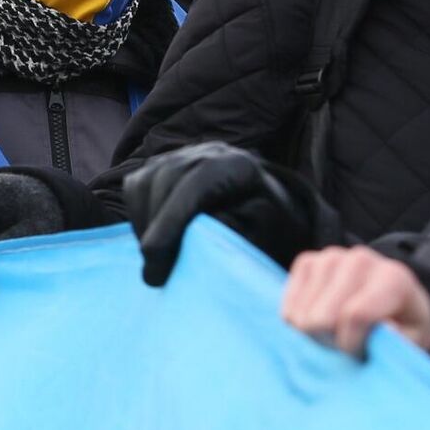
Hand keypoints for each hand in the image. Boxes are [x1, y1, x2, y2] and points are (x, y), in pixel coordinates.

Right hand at [123, 141, 330, 286]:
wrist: (263, 206)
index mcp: (242, 167)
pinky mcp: (162, 164)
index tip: (157, 261)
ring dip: (146, 225)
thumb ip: (287, 234)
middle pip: (166, 182)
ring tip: (160, 261)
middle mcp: (211, 152)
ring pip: (146, 184)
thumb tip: (292, 246)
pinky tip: (156, 239)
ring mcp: (183, 155)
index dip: (173, 221)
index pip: (198, 181)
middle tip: (158, 277)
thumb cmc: (275, 227)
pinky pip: (137, 187)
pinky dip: (139, 216)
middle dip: (155, 232)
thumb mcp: (288, 232)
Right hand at [281, 246, 429, 356]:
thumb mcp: (417, 339)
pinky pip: (288, 309)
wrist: (392, 296)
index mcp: (393, 278)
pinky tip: (320, 321)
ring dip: (314, 336)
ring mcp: (330, 257)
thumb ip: (403, 341)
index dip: (350, 345)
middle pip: (321, 318)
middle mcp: (361, 260)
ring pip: (301, 317)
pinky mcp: (307, 262)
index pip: (355, 315)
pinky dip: (300, 325)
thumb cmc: (404, 324)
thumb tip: (385, 331)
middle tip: (346, 344)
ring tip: (336, 333)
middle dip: (330, 342)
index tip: (360, 354)